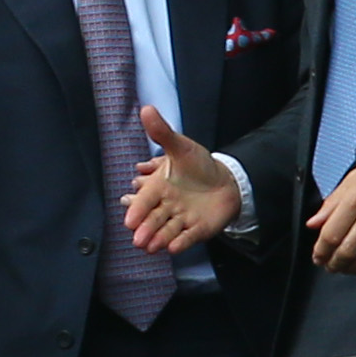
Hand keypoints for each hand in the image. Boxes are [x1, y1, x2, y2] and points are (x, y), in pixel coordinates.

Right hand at [124, 104, 239, 253]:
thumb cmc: (199, 165)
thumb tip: (146, 108)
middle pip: (153, 219)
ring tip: (151, 246)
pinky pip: (188, 237)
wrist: (226, 180)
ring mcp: (182, 219)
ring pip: (167, 230)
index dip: (137, 210)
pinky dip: (181, 242)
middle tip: (137, 239)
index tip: (129, 220)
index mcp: (159, 188)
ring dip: (159, 238)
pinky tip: (174, 248)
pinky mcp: (197, 230)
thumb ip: (162, 133)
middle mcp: (167, 206)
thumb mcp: (181, 147)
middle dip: (145, 229)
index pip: (145, 201)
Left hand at [306, 132, 355, 273]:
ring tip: (347, 268)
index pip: (330, 235)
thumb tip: (314, 223)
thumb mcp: (354, 177)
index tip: (318, 257)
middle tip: (330, 266)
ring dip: (353, 269)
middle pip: (346, 251)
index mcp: (355, 197)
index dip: (320, 252)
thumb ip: (332, 203)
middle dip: (334, 264)